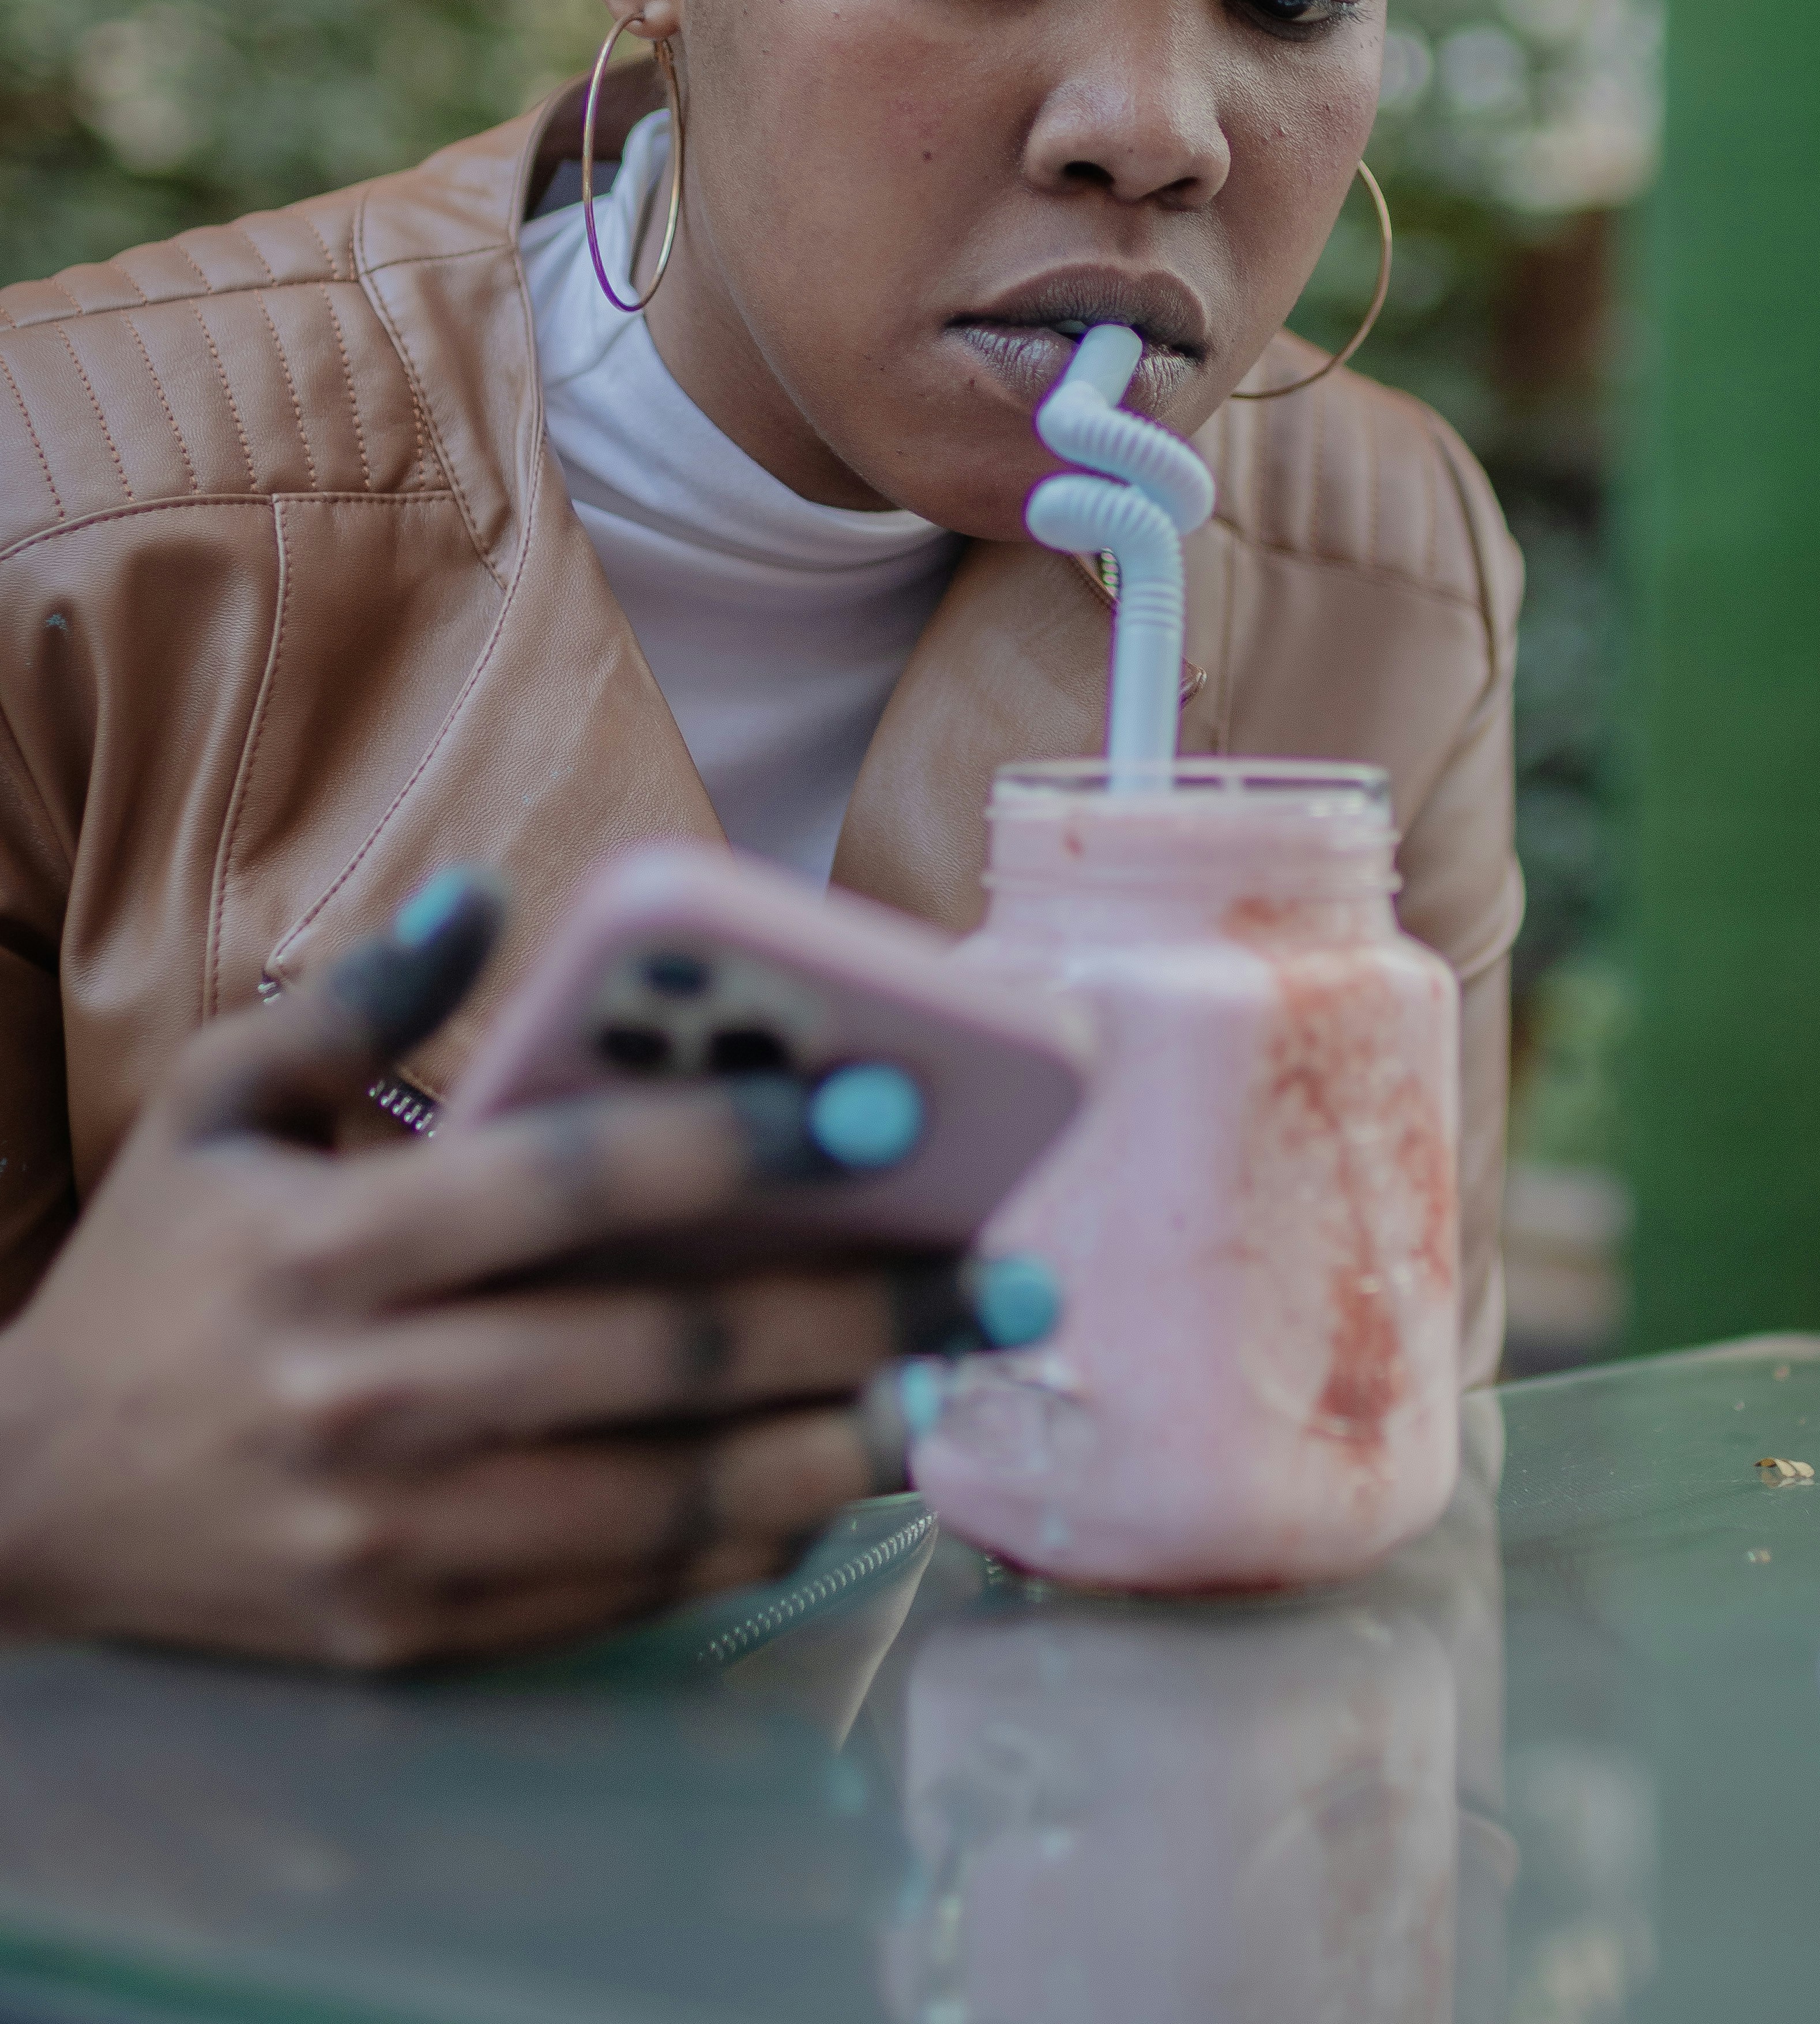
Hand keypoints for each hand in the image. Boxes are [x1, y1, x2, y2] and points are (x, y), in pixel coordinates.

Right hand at [0, 878, 1017, 1669]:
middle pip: (663, 1352)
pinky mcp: (419, 1637)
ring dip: (841, 1443)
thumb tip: (492, 896)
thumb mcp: (211, 1112)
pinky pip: (623, 1589)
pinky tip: (838, 1479)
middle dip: (861, 1309)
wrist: (20, 1511)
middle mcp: (374, 1402)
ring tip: (960, 1385)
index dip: (735, 1135)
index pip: (569, 1183)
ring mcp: (401, 1540)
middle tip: (1007, 1274)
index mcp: (331, 1251)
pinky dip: (746, 1537)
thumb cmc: (152, 1281)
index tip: (884, 1097)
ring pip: (672, 1493)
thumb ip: (356, 1007)